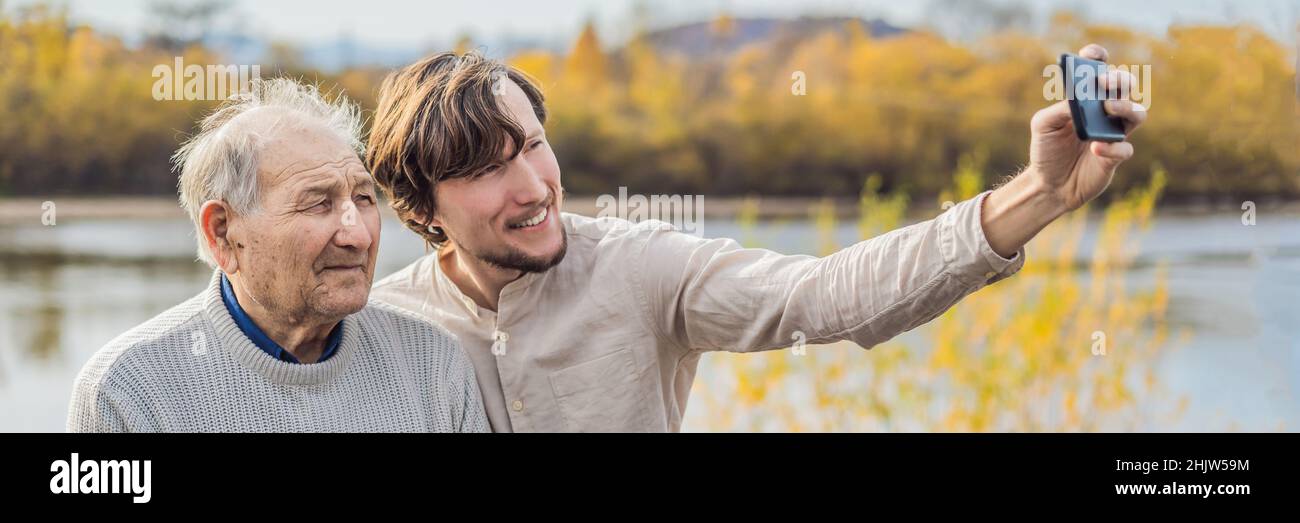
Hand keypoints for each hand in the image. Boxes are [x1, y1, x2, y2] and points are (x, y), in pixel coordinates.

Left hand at [1027, 44, 1147, 211]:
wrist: (1049, 184)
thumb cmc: (1046, 149)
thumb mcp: (1042, 125)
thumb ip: (1058, 109)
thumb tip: (1077, 100)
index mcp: (1086, 98)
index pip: (1098, 70)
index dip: (1098, 58)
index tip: (1093, 55)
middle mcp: (1105, 111)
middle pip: (1125, 86)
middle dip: (1119, 79)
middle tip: (1105, 83)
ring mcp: (1114, 133)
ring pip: (1137, 113)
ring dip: (1125, 107)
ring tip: (1108, 108)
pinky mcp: (1115, 157)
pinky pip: (1125, 149)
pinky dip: (1113, 147)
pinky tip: (1096, 147)